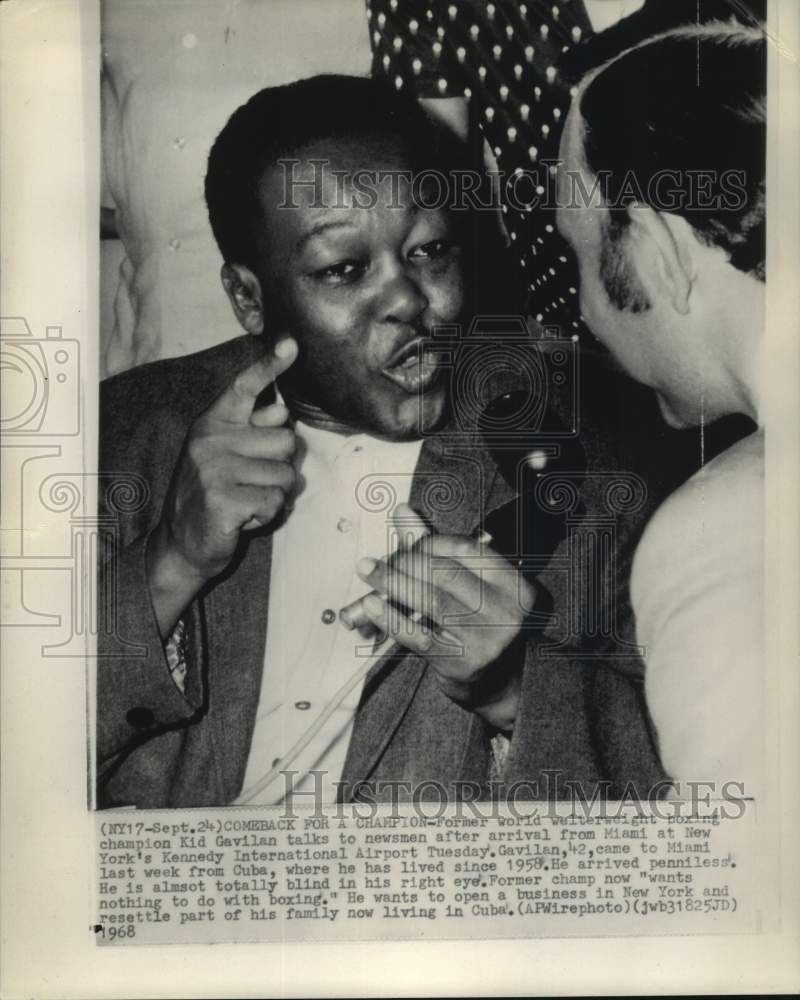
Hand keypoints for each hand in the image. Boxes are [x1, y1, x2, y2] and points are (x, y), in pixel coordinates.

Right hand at [147, 338, 297, 636]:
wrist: (181, 545)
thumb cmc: (212, 496)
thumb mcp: (226, 457)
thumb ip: (251, 432)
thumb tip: (281, 410)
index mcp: (212, 424)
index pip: (244, 387)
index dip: (269, 365)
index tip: (291, 344)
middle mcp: (210, 441)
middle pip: (285, 440)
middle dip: (278, 468)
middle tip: (249, 483)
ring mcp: (214, 470)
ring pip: (284, 475)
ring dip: (273, 495)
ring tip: (245, 500)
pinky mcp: (222, 499)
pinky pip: (274, 501)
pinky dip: (266, 515)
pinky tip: (243, 519)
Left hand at [351, 511, 535, 729]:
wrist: (502, 683)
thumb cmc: (483, 624)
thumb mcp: (471, 585)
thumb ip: (438, 547)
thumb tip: (401, 511)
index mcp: (514, 584)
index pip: (466, 549)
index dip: (429, 542)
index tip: (405, 543)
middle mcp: (506, 611)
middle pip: (445, 573)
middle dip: (404, 561)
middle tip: (375, 560)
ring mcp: (486, 639)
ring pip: (430, 600)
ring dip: (392, 582)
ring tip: (366, 571)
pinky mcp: (462, 663)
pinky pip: (418, 634)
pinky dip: (390, 616)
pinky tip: (370, 603)